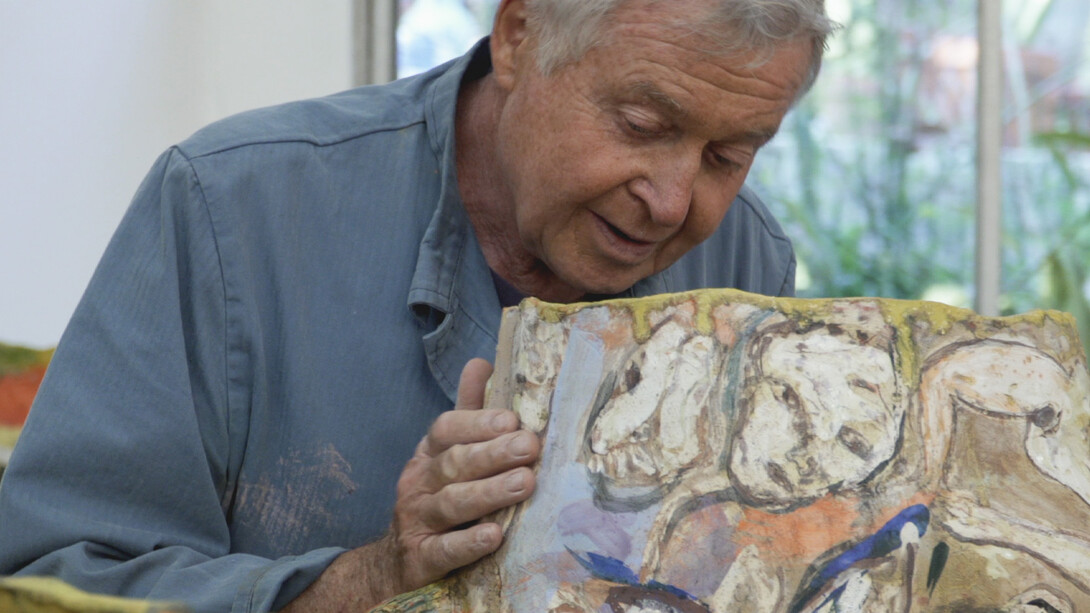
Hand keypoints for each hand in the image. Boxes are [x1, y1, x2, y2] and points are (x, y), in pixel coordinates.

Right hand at [283, 358, 539, 610]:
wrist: (397, 564)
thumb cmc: (437, 497)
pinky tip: (495, 536)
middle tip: (529, 447)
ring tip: (524, 484)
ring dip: (488, 493)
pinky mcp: (421, 560)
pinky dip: (469, 543)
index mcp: (429, 453)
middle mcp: (419, 482)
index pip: (446, 429)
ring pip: (452, 504)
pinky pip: (444, 550)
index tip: (511, 419)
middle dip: (493, 454)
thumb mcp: (448, 453)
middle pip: (455, 463)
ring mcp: (417, 521)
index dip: (477, 422)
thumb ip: (468, 412)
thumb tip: (482, 362)